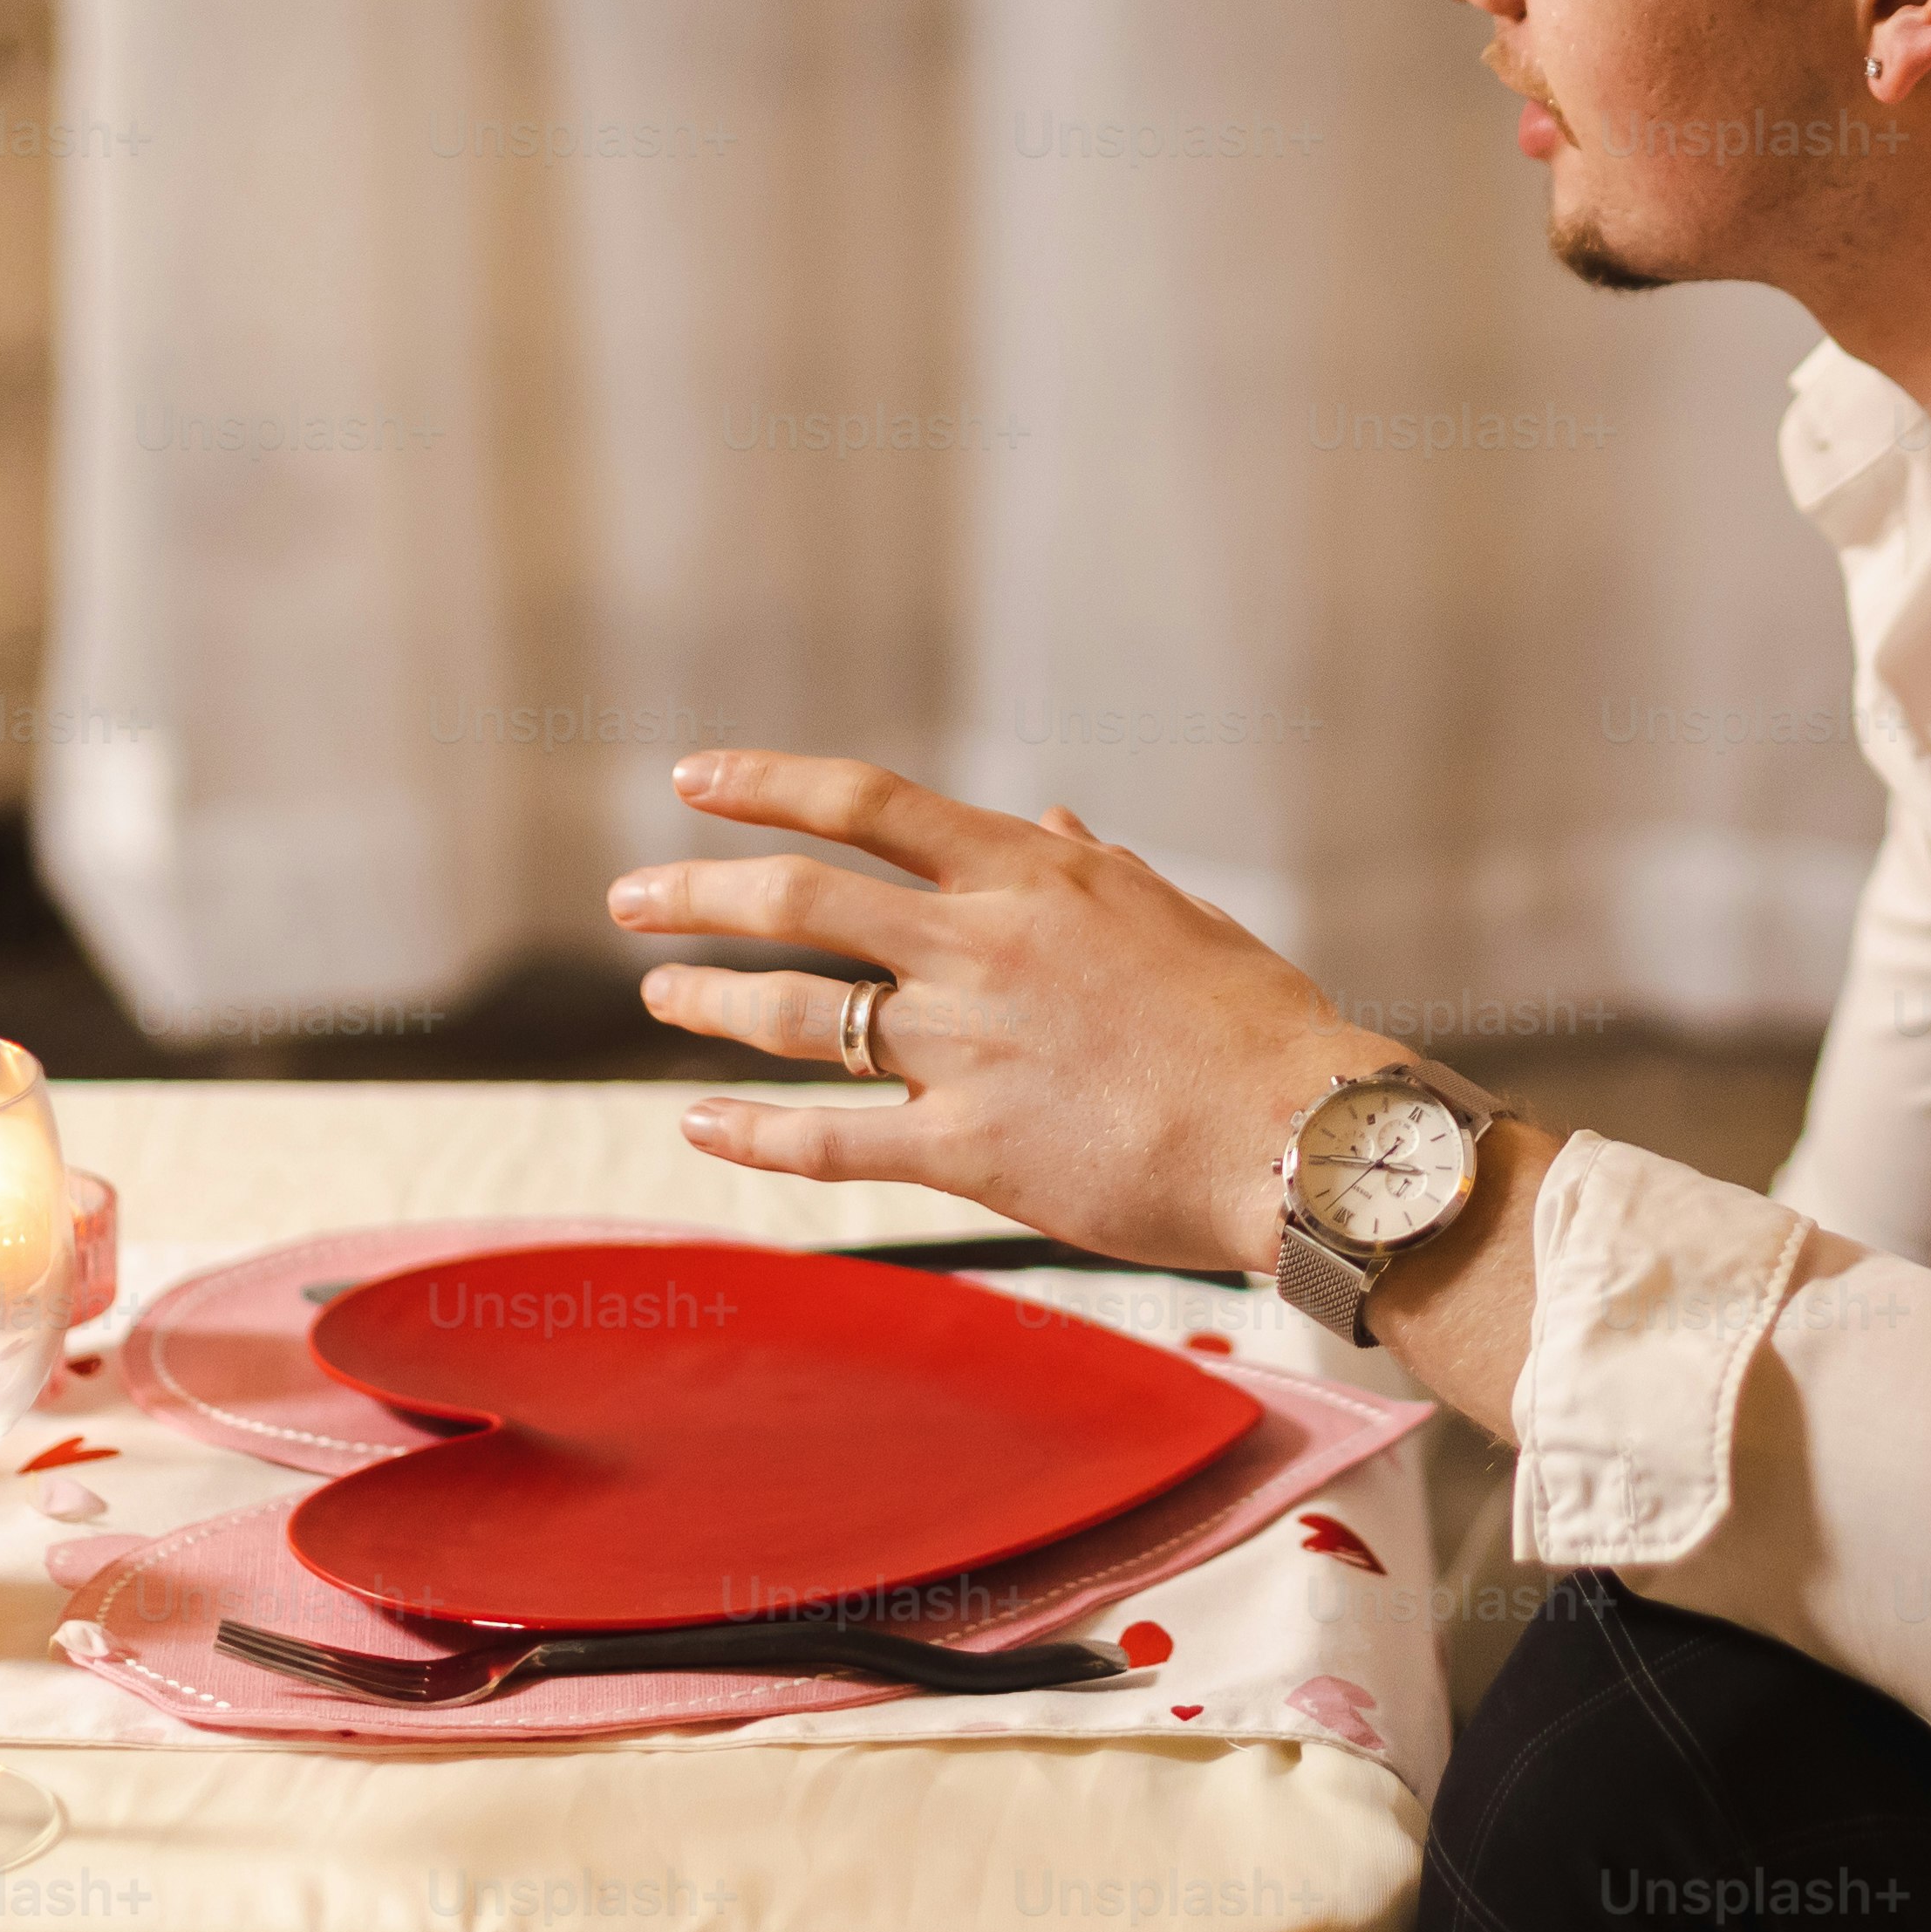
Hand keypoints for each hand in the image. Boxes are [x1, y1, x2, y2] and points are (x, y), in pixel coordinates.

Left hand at [617, 751, 1401, 1274]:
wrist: (1300, 1134)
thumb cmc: (1254, 1022)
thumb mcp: (1176, 916)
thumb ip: (1097, 873)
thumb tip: (1057, 826)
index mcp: (1029, 876)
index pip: (866, 805)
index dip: (765, 784)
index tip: (692, 779)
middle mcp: (980, 949)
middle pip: (801, 901)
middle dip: (697, 892)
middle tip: (630, 896)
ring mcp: (968, 1050)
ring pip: (799, 1015)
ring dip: (710, 1001)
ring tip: (659, 993)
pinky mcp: (971, 1151)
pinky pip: (832, 1140)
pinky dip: (752, 1131)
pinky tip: (701, 1124)